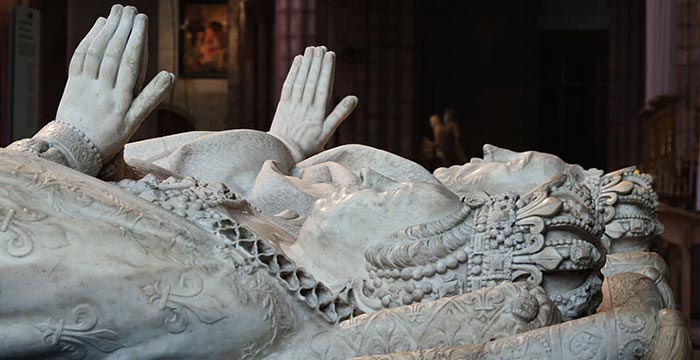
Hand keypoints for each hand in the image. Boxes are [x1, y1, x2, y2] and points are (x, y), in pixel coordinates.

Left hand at [55, 4, 174, 163]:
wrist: (75, 149)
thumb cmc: (110, 136)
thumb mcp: (135, 122)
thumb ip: (151, 97)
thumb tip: (169, 75)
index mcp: (120, 100)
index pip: (129, 63)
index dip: (136, 40)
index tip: (142, 21)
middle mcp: (102, 90)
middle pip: (113, 53)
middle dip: (122, 29)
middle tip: (131, 10)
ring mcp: (85, 86)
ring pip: (96, 52)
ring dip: (107, 29)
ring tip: (117, 12)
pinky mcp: (72, 83)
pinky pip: (80, 57)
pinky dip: (90, 39)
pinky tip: (99, 26)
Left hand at [269, 46, 357, 161]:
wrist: (284, 152)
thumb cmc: (310, 143)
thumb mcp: (328, 132)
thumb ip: (340, 113)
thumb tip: (354, 98)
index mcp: (318, 114)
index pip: (324, 87)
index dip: (327, 70)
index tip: (330, 55)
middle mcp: (305, 107)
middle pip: (312, 81)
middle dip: (317, 63)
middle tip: (321, 48)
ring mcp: (293, 105)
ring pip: (300, 81)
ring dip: (306, 64)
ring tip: (311, 49)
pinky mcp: (282, 105)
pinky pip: (288, 85)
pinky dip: (293, 71)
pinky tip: (298, 60)